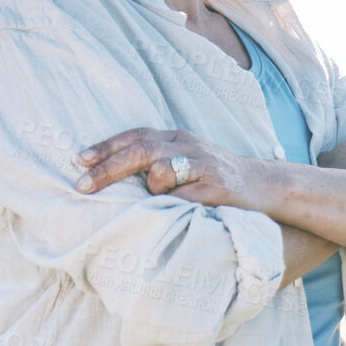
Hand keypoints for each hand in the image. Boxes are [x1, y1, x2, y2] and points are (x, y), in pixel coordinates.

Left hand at [74, 128, 259, 208]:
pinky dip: (172, 204)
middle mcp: (189, 145)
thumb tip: (113, 179)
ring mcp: (204, 164)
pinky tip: (179, 210)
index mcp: (178, 138)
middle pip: (141, 150)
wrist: (265, 186)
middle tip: (82, 186)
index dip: (106, 147)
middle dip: (108, 168)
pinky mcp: (217, 186)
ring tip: (163, 199)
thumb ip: (157, 164)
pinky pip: (182, 196)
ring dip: (152, 188)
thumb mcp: (187, 162)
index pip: (136, 136)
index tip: (79, 160)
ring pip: (160, 170)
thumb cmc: (217, 179)